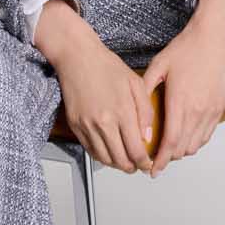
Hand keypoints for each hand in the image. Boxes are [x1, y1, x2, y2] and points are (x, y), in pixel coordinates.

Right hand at [35, 0, 154, 174]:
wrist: (77, 57)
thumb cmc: (106, 66)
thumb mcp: (136, 84)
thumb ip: (145, 111)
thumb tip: (148, 136)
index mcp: (122, 112)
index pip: (136, 150)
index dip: (144, 162)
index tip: (148, 163)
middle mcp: (104, 122)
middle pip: (120, 160)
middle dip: (132, 167)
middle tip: (138, 165)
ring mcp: (87, 126)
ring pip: (104, 159)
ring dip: (117, 165)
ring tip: (125, 161)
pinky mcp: (75, 125)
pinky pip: (90, 150)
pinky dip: (102, 156)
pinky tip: (110, 152)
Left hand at [140, 0, 224, 177]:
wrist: (213, 39)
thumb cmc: (185, 50)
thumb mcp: (158, 66)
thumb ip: (144, 90)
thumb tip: (133, 111)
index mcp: (179, 102)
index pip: (169, 142)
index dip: (160, 160)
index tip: (152, 169)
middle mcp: (197, 110)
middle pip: (182, 149)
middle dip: (168, 158)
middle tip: (155, 158)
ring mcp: (210, 111)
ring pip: (196, 145)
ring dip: (181, 151)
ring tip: (168, 150)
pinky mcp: (218, 109)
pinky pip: (206, 136)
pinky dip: (195, 142)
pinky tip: (184, 138)